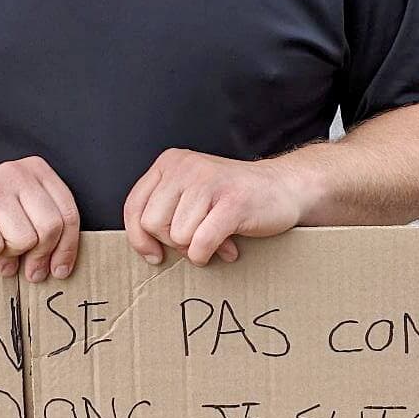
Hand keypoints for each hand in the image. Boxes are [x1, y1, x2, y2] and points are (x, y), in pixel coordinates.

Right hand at [0, 156, 79, 280]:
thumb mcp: (27, 209)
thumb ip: (49, 228)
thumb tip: (61, 268)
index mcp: (37, 170)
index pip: (68, 213)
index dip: (68, 248)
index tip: (60, 271)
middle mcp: (15, 173)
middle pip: (50, 227)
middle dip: (42, 256)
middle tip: (32, 271)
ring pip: (24, 239)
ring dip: (13, 256)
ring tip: (3, 254)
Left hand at [123, 149, 308, 266]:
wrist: (284, 187)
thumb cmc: (233, 197)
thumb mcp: (190, 193)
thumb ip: (164, 211)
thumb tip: (145, 249)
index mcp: (170, 162)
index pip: (134, 207)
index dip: (139, 238)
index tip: (154, 254)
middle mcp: (186, 167)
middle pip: (153, 224)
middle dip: (173, 243)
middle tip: (198, 241)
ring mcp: (209, 182)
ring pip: (178, 236)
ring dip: (197, 248)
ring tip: (218, 239)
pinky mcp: (232, 202)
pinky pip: (201, 244)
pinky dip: (208, 255)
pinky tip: (227, 248)